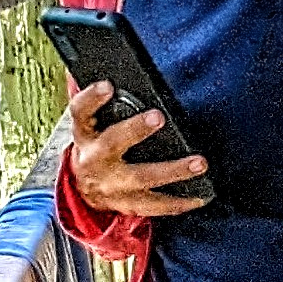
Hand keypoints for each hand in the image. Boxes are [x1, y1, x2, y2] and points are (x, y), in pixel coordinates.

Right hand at [66, 78, 209, 218]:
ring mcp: (112, 186)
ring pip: (142, 178)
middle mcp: (95, 160)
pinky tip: (201, 196)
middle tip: (157, 117)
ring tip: (199, 162)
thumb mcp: (93, 125)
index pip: (81, 111)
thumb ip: (105, 105)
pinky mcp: (128, 204)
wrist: (85, 189)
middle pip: (113, 143)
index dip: (91, 98)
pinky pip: (156, 205)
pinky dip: (180, 202)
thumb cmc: (97, 146)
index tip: (107, 85)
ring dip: (173, 171)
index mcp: (85, 134)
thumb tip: (117, 75)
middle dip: (135, 130)